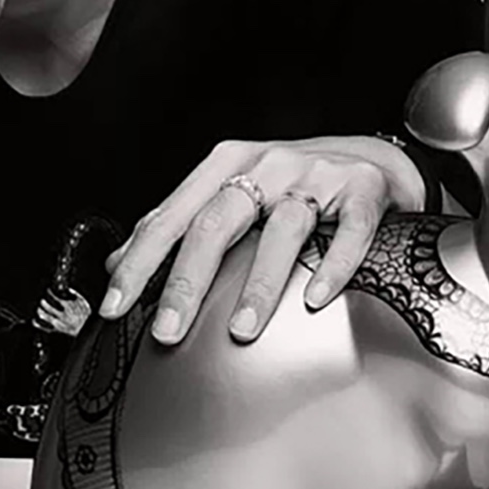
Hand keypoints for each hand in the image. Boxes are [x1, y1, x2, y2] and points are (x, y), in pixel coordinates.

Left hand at [34, 287, 91, 336]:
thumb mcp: (82, 301)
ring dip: (40, 311)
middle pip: (47, 307)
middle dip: (43, 302)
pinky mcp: (57, 331)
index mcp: (68, 306)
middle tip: (42, 300)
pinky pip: (45, 328)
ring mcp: (59, 323)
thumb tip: (67, 288)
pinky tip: (34, 321)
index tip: (47, 290)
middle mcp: (62, 315)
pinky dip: (38, 325)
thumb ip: (74, 294)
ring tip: (39, 308)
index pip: (55, 297)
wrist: (87, 329)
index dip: (49, 292)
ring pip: (45, 317)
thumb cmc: (85, 315)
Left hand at [100, 137, 422, 344]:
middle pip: (217, 222)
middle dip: (187, 280)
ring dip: (259, 283)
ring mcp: (316, 176)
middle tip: (168, 330)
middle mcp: (267, 165)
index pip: (171, 217)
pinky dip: (333, 265)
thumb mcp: (232, 191)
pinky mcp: (364, 190)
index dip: (139, 262)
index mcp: (226, 165)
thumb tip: (117, 263)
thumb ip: (179, 224)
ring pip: (282, 229)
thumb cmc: (294, 182)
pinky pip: (348, 230)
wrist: (374, 159)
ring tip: (241, 330)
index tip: (113, 306)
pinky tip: (315, 300)